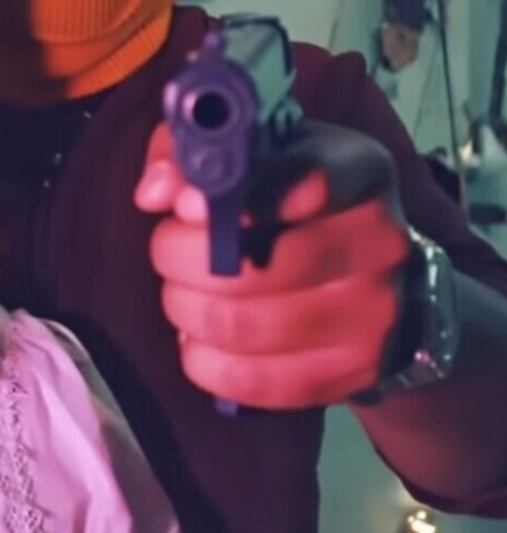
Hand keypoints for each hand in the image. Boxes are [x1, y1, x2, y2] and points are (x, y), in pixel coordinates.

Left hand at [134, 119, 410, 407]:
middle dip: (181, 259)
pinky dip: (205, 360)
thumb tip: (155, 192)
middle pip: (252, 266)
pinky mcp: (353, 372)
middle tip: (167, 251)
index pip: (300, 182)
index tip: (183, 207)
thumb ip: (193, 152)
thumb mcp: (254, 153)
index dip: (227, 200)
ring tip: (181, 292)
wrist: (376, 272)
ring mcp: (372, 315)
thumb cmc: (297, 199)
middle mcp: (377, 243)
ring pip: (243, 325)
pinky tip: (199, 339)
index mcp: (358, 173)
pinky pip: (253, 380)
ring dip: (186, 310)